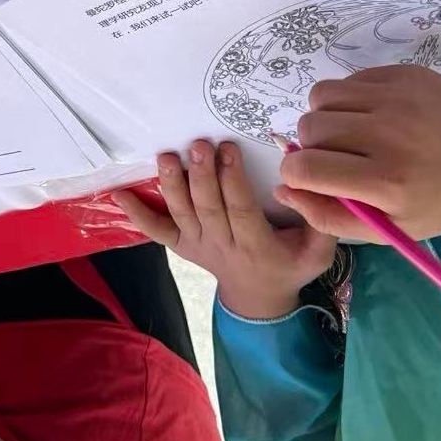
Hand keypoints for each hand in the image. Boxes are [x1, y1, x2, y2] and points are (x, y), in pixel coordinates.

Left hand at [112, 138, 334, 319]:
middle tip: (199, 144)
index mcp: (256, 246)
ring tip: (168, 156)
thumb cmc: (290, 264)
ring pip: (181, 215)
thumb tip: (306, 185)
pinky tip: (120, 194)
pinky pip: (156, 231)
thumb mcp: (318, 252)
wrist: (258, 296)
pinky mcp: (181, 245)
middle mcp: (221, 245)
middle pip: (208, 208)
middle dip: (202, 175)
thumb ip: (320, 220)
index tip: (229, 150)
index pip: (240, 211)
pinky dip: (136, 214)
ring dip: (172, 185)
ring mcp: (197, 245)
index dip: (232, 181)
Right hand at [274, 65, 440, 240]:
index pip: (305, 168)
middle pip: (310, 128)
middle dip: (312, 145)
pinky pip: (350, 80)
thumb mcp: (387, 228)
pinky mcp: (406, 74)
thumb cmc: (437, 203)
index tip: (309, 176)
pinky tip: (373, 115)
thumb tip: (282, 188)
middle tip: (337, 156)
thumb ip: (327, 215)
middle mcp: (390, 135)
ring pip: (322, 96)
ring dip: (326, 116)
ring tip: (350, 132)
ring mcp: (399, 98)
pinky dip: (350, 99)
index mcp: (386, 181)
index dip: (295, 174)